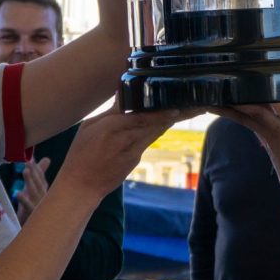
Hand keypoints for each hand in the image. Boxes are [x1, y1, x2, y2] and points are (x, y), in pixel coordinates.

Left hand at [15, 157, 50, 224]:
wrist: (38, 232)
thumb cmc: (35, 209)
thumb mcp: (35, 190)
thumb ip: (39, 175)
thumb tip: (46, 159)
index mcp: (43, 191)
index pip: (41, 178)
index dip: (36, 168)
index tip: (30, 158)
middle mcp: (43, 197)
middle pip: (39, 183)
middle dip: (34, 171)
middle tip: (28, 161)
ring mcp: (40, 206)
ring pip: (35, 192)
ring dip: (30, 181)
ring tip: (25, 171)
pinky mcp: (33, 215)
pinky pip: (29, 207)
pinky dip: (24, 199)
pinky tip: (18, 193)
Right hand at [54, 108, 192, 201]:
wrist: (82, 186)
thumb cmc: (80, 154)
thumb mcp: (89, 127)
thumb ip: (110, 112)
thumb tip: (124, 94)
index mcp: (114, 129)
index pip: (143, 118)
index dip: (162, 114)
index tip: (178, 108)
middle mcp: (128, 140)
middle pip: (158, 124)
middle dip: (179, 114)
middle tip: (199, 105)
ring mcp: (134, 153)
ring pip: (156, 132)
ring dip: (173, 120)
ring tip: (193, 109)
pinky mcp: (135, 160)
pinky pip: (148, 140)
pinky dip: (158, 129)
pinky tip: (167, 119)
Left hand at [223, 102, 279, 207]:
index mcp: (277, 130)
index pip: (256, 112)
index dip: (243, 102)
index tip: (228, 92)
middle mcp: (267, 134)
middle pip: (244, 117)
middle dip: (227, 109)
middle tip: (209, 100)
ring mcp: (266, 140)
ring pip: (247, 122)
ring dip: (233, 113)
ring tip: (220, 104)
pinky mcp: (269, 145)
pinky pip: (255, 127)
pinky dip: (247, 118)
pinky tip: (244, 114)